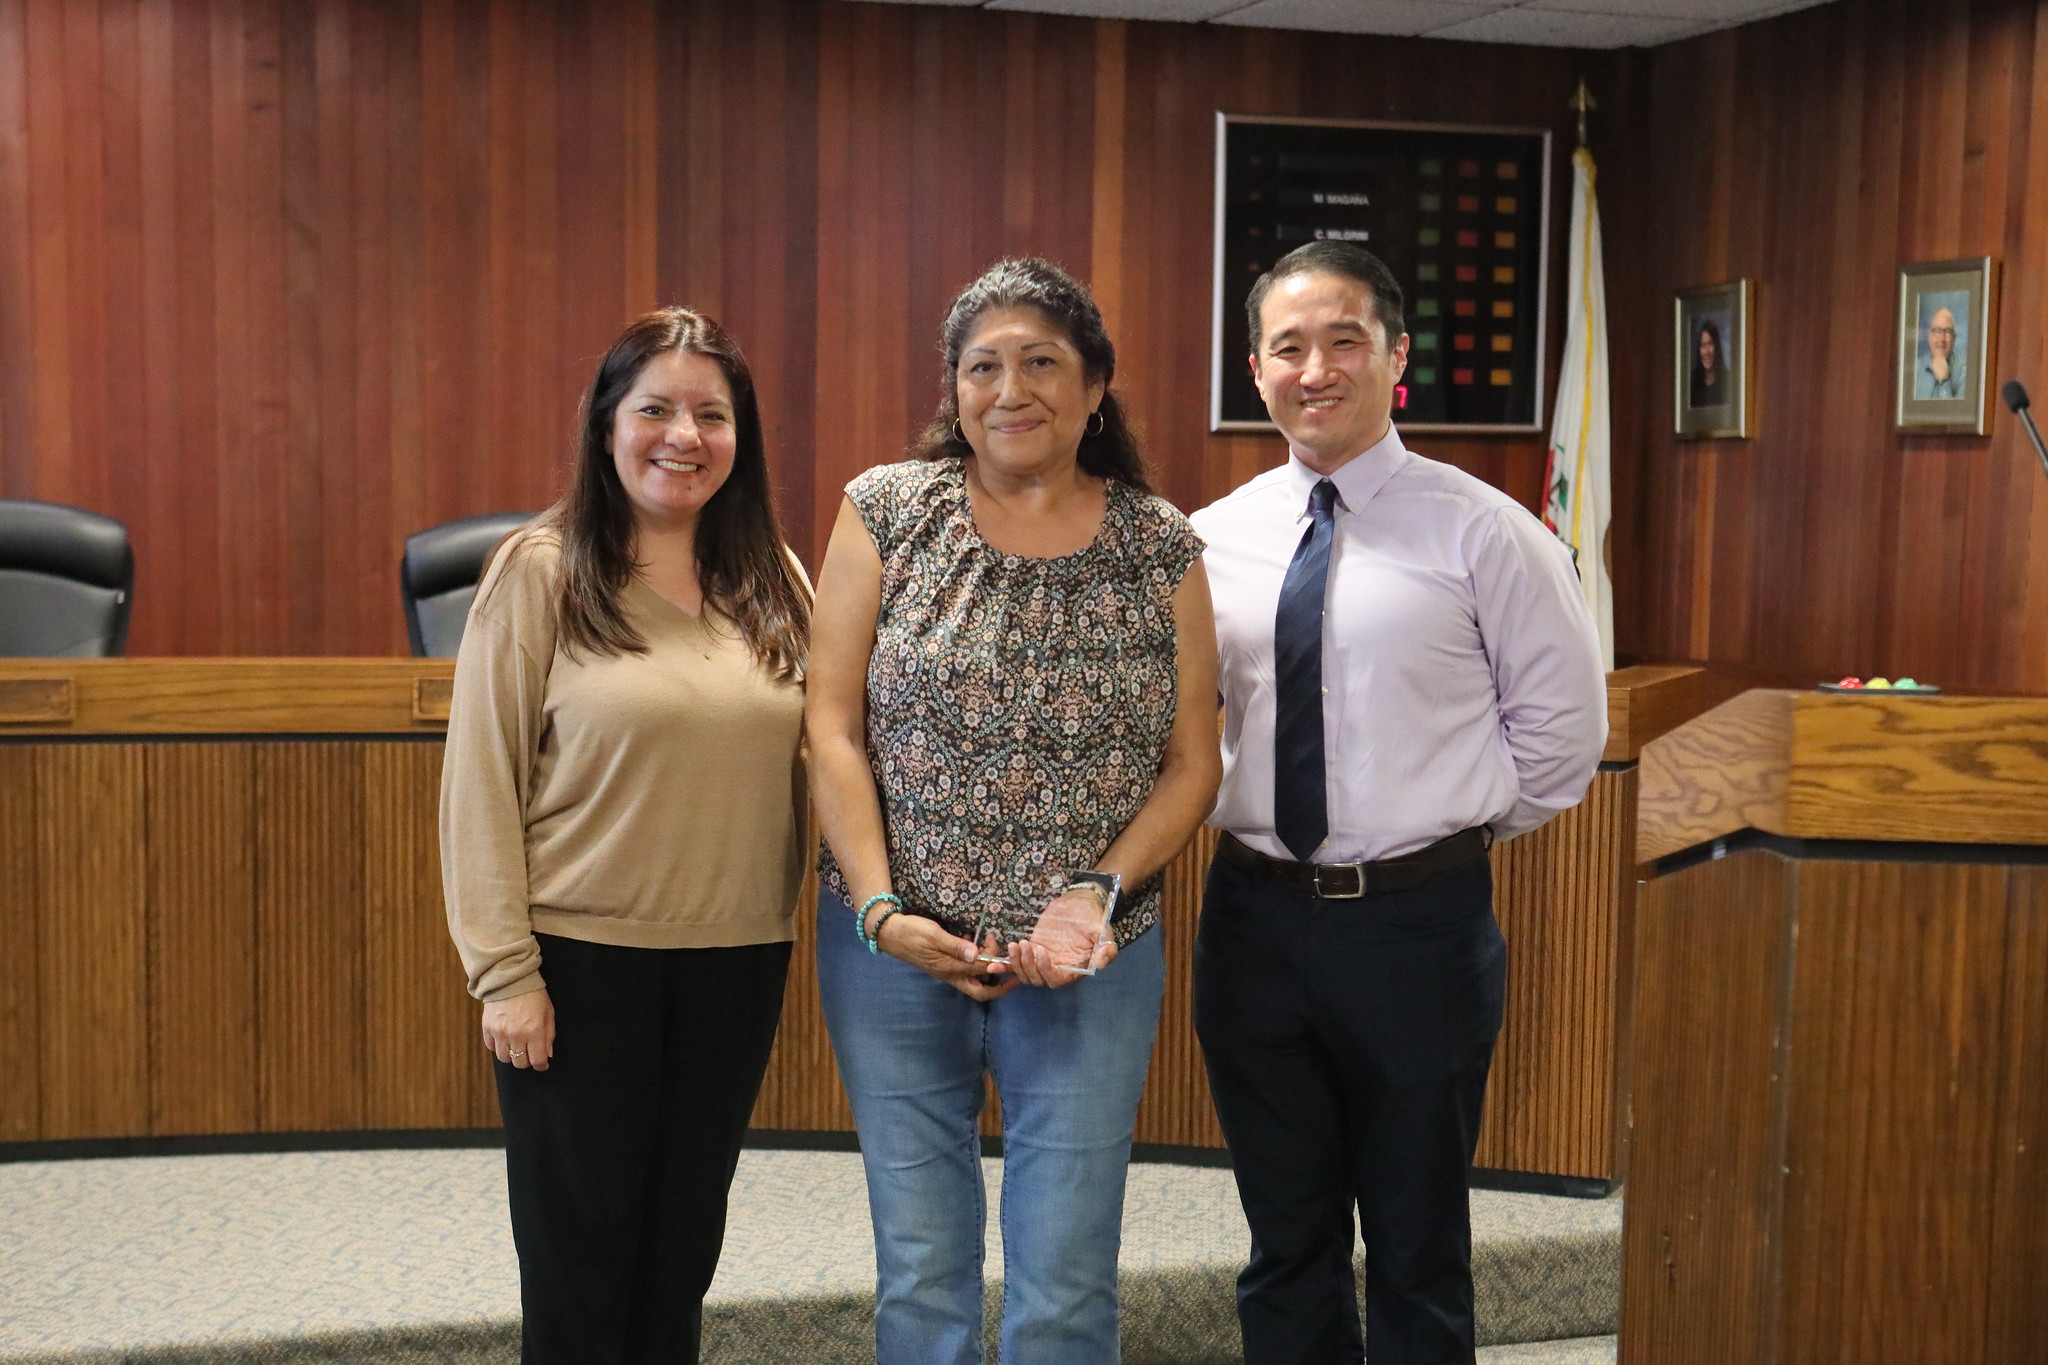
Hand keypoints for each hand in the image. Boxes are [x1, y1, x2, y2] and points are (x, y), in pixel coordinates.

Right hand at [482, 988, 554, 1070]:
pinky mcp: (487, 1028)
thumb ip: (549, 1035)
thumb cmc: (534, 995)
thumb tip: (548, 1055)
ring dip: (511, 1056)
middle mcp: (516, 1035)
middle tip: (529, 1054)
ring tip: (516, 1047)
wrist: (510, 979)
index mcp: (534, 1031)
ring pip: (504, 1058)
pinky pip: (491, 1047)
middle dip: (526, 1061)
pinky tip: (504, 1040)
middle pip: (519, 1063)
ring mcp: (500, 1033)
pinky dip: (498, 1047)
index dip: (541, 1065)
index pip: (537, 1060)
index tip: (542, 1064)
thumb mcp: (548, 1012)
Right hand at [874, 911, 1017, 1001]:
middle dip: (999, 987)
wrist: (889, 933)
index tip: (1012, 959)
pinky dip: (976, 961)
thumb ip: (955, 945)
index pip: (981, 972)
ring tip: (992, 946)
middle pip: (980, 991)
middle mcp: (951, 975)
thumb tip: (977, 954)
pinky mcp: (944, 965)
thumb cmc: (911, 933)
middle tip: (1013, 973)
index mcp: (950, 969)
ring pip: (974, 980)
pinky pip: (966, 970)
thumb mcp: (934, 935)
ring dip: (988, 969)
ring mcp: (947, 971)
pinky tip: (976, 943)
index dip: (999, 966)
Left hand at [1007, 891, 1116, 988]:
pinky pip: (1016, 963)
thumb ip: (1106, 948)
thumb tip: (1101, 962)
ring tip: (1016, 945)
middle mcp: (1057, 968)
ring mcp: (1043, 960)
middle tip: (1025, 945)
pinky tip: (993, 966)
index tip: (1041, 952)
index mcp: (1074, 968)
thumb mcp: (1104, 931)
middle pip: (1037, 979)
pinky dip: (1005, 966)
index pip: (1056, 980)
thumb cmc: (1093, 917)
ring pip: (1025, 973)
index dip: (1046, 970)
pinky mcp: (1032, 950)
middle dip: (1028, 965)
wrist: (1081, 902)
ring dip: (1017, 963)